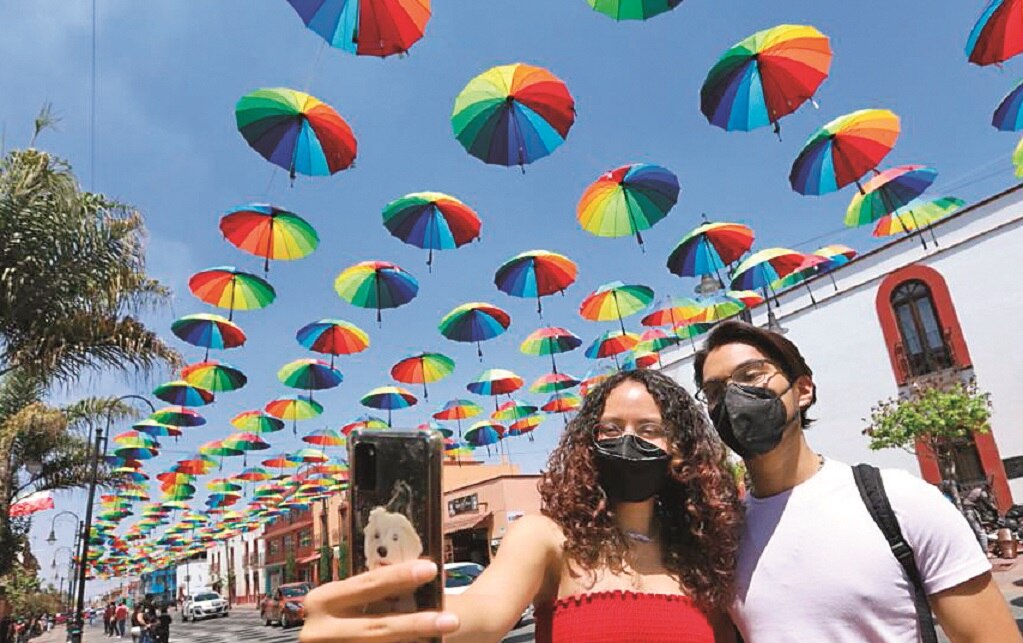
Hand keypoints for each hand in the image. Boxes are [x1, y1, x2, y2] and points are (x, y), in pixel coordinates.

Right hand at [299, 560, 458, 642]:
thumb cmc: (339, 616)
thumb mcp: (344, 602)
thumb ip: (371, 594)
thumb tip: (419, 577)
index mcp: (322, 600)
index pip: (367, 585)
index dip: (399, 576)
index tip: (432, 569)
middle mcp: (320, 630)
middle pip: (376, 628)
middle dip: (416, 623)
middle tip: (453, 620)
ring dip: (414, 642)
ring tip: (444, 630)